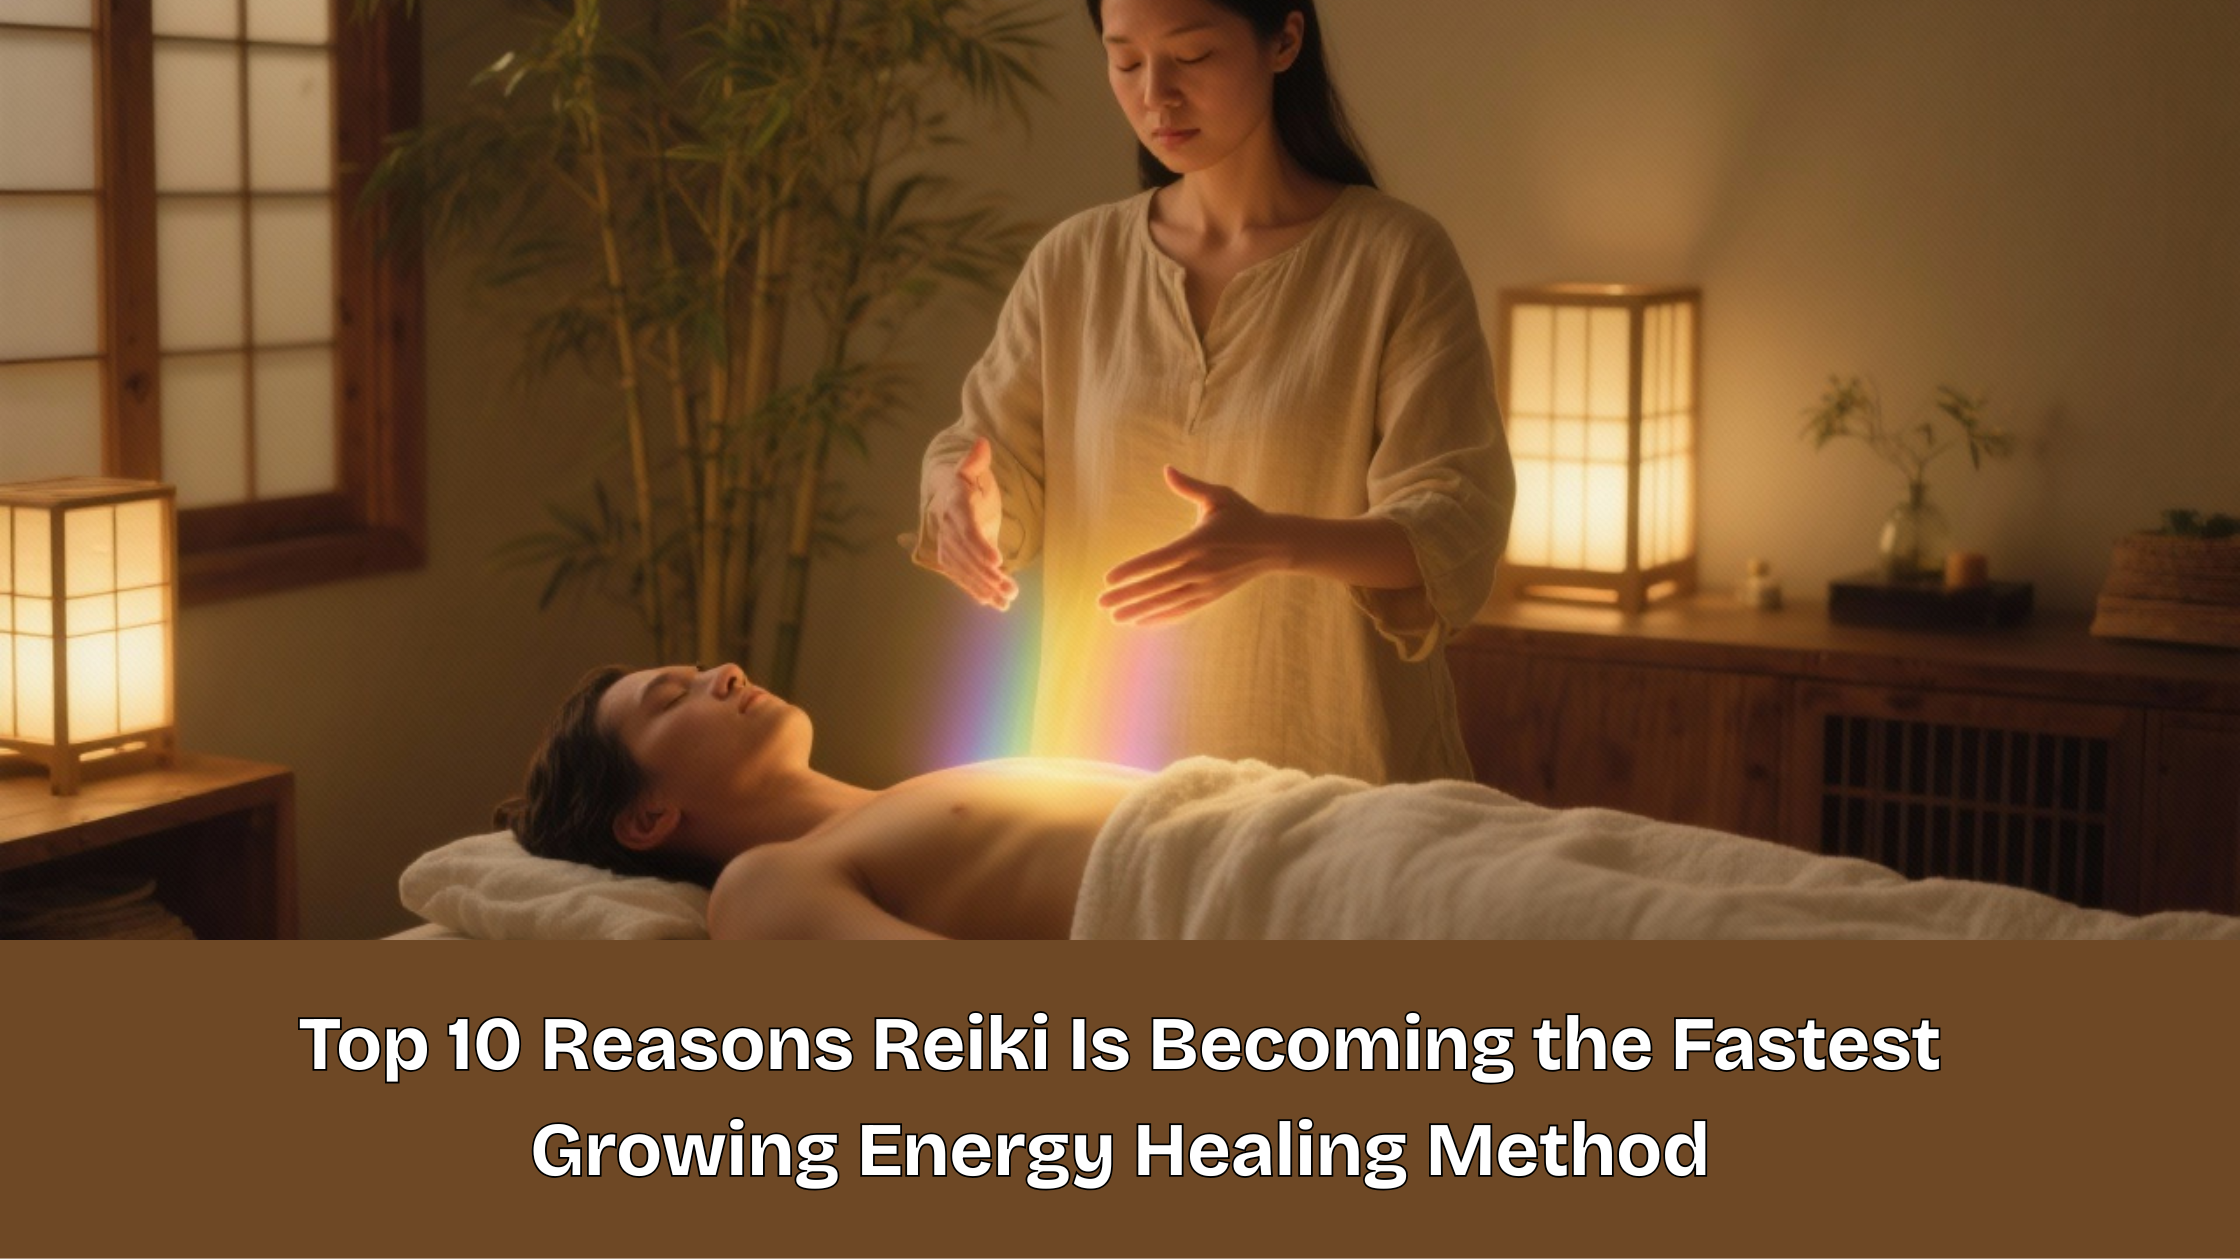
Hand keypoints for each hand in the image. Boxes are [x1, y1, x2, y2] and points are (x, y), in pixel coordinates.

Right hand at [925, 437, 1016, 610]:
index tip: (997, 561)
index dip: (979, 546)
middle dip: (987, 575)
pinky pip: (962, 578)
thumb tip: (982, 444)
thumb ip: (976, 460)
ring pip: (963, 570)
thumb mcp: (971, 469)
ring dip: (985, 587)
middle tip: (1010, 588)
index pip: (965, 528)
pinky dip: (977, 591)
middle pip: (965, 556)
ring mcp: (947, 545)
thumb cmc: (966, 483)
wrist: (945, 495)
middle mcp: (946, 528)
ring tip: (1007, 599)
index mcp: (953, 505)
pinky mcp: (951, 559)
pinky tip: (995, 603)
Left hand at [1099, 467, 1286, 625]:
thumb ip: (1190, 486)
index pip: (1158, 559)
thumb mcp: (1220, 496)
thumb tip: (1167, 469)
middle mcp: (1201, 568)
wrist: (1275, 545)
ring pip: (1167, 602)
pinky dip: (1161, 617)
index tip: (1109, 578)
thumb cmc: (1244, 515)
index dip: (1133, 570)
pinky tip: (1141, 621)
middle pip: (1157, 586)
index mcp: (1198, 543)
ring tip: (1115, 617)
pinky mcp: (1211, 596)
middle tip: (1100, 602)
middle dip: (1127, 595)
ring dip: (1140, 610)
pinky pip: (1181, 610)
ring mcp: (1206, 586)